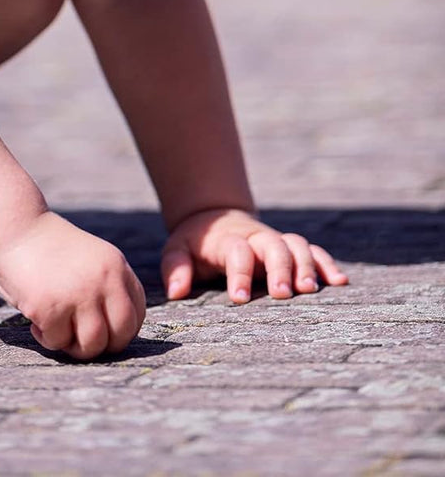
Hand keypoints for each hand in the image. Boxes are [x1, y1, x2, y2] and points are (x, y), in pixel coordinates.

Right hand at [0, 210, 145, 360]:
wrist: (15, 228)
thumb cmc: (50, 248)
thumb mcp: (91, 259)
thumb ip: (108, 286)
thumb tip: (115, 333)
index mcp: (116, 266)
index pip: (137, 313)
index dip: (121, 331)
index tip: (102, 331)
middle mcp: (103, 280)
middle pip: (122, 335)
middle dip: (103, 346)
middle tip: (81, 341)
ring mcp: (78, 294)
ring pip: (92, 345)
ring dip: (74, 347)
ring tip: (58, 331)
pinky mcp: (51, 308)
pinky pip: (58, 342)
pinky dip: (46, 338)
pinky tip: (36, 321)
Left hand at [161, 207, 348, 303]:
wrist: (215, 216)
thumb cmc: (196, 242)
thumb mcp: (177, 249)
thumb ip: (176, 268)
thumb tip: (177, 291)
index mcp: (229, 240)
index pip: (237, 252)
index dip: (239, 274)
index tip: (238, 299)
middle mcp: (257, 238)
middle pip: (274, 246)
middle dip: (280, 269)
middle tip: (282, 295)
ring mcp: (276, 241)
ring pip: (297, 245)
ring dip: (306, 265)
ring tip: (311, 290)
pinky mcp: (290, 247)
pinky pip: (313, 251)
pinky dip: (327, 263)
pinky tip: (339, 282)